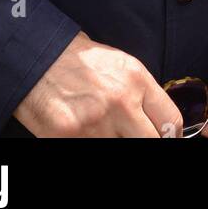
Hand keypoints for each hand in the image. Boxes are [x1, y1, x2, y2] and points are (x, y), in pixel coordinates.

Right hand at [12, 31, 182, 137]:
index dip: (170, 136)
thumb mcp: (119, 66)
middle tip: (135, 138)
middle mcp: (120, 102)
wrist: (36, 57)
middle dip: (146, 142)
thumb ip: (142, 94)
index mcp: (136, 79)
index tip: (163, 138)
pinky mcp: (71, 138)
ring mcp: (96, 123)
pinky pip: (93, 151)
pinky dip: (92, 144)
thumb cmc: (79, 61)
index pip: (171, 122)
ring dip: (115, 143)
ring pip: (122, 149)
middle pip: (151, 143)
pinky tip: (87, 133)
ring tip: (104, 131)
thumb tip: (159, 124)